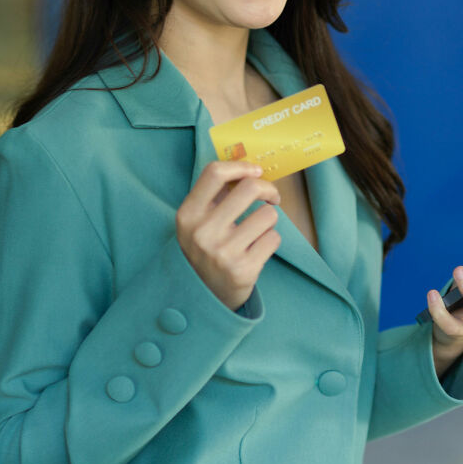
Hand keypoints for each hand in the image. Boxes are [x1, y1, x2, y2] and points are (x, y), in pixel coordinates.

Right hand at [175, 160, 281, 310]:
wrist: (204, 297)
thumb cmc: (206, 249)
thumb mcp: (196, 222)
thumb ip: (214, 196)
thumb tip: (247, 168)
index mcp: (188, 215)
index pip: (214, 173)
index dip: (240, 166)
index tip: (256, 171)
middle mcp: (203, 232)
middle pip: (250, 188)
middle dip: (268, 189)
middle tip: (271, 197)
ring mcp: (223, 253)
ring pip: (268, 214)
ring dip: (269, 219)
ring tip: (259, 230)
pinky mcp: (243, 270)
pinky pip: (274, 238)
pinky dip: (271, 240)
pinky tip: (259, 249)